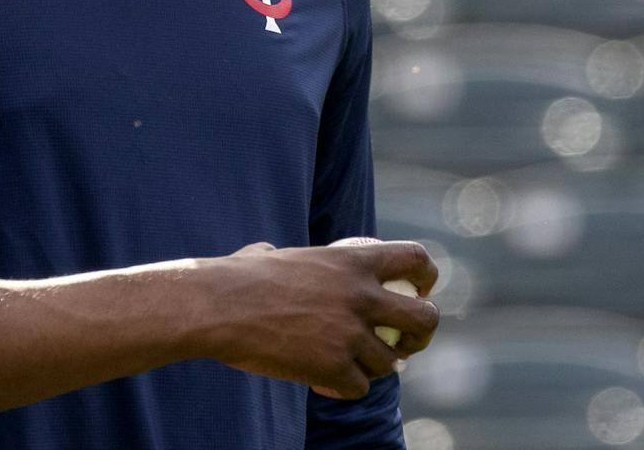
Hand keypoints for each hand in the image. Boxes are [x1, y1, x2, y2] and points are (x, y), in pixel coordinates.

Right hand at [204, 239, 438, 399]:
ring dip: (372, 366)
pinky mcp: (334, 369)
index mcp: (351, 261)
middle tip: (404, 343)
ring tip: (346, 363)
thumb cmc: (235, 278)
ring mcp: (350, 334)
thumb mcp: (271, 254)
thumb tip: (269, 254)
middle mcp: (360, 296)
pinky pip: (358, 388)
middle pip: (425, 318)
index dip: (426, 276)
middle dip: (422, 334)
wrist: (217, 307)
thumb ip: (286, 258)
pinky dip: (342, 388)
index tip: (418, 290)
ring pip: (390, 363)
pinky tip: (321, 382)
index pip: (415, 259)